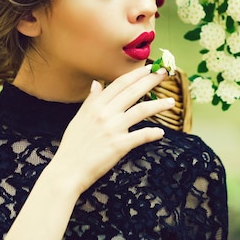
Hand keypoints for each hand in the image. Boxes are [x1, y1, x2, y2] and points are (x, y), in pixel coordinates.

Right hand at [50, 65, 172, 194]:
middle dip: (151, 81)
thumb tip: (97, 83)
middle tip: (164, 73)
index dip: (136, 74)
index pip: (120, 83)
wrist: (67, 170)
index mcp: (95, 105)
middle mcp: (105, 113)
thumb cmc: (72, 146)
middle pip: (133, 92)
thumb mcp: (79, 118)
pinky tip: (161, 132)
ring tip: (171, 102)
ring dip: (159, 105)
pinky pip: (141, 136)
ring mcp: (113, 129)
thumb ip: (91, 100)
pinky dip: (152, 134)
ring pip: (141, 110)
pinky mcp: (119, 145)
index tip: (149, 68)